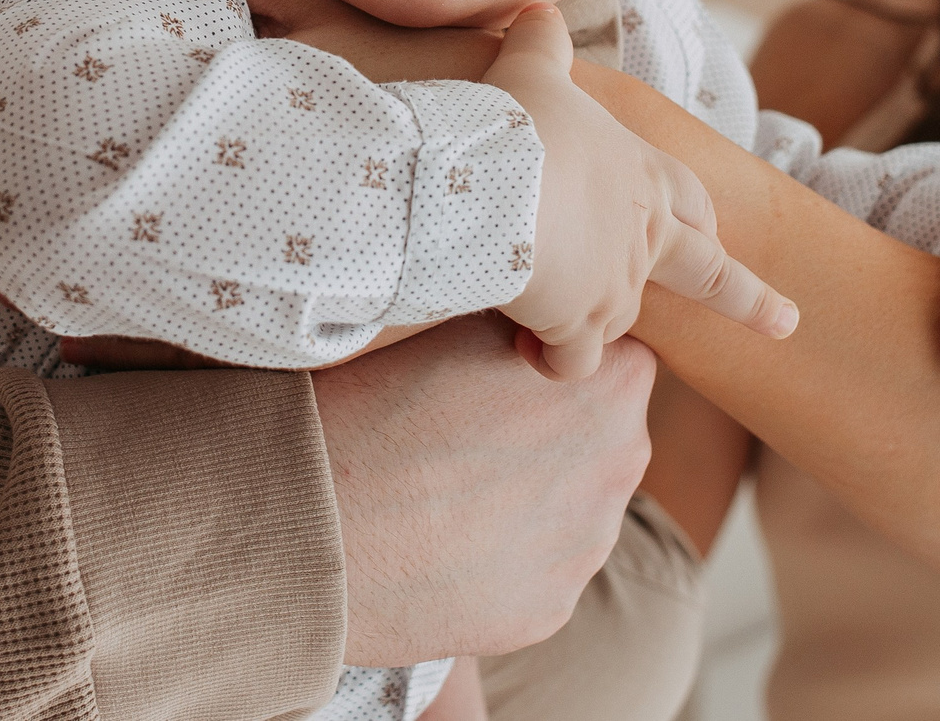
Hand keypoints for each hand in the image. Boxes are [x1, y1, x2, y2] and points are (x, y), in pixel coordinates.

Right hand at [314, 314, 655, 663]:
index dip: (565, 367)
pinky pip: (542, 571)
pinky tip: (444, 546)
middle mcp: (622, 468)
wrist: (317, 526)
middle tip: (474, 435)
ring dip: (533, 500)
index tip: (516, 375)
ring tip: (448, 495)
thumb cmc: (379, 408)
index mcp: (615, 386)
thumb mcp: (469, 329)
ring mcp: (589, 547)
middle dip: (557, 435)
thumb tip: (548, 334)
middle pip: (606, 439)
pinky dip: (504, 560)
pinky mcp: (552, 609)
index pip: (621, 361)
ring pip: (576, 509)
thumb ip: (534, 333)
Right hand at [489, 4, 797, 380]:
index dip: (702, 217)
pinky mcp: (579, 327)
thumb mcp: (532, 72)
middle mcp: (646, 237)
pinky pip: (572, 360)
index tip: (719, 232)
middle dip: (750, 299)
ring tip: (533, 304)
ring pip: (614, 320)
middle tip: (787, 322)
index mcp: (646, 175)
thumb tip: (538, 11)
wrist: (494, 179)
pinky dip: (553, 358)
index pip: (692, 199)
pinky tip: (527, 344)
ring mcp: (618, 287)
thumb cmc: (516, 122)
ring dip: (583, 321)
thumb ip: (543, 45)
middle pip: (709, 273)